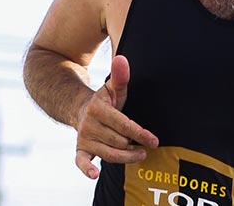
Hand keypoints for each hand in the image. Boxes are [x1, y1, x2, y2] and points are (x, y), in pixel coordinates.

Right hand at [75, 55, 158, 178]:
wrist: (80, 110)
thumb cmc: (105, 101)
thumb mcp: (113, 88)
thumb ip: (120, 76)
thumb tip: (122, 59)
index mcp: (98, 109)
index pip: (123, 124)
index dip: (139, 133)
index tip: (153, 140)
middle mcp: (89, 125)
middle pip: (118, 141)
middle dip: (134, 145)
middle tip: (147, 148)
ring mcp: (84, 138)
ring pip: (108, 153)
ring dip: (125, 158)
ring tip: (140, 155)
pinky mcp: (80, 149)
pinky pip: (81, 161)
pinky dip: (87, 169)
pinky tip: (95, 175)